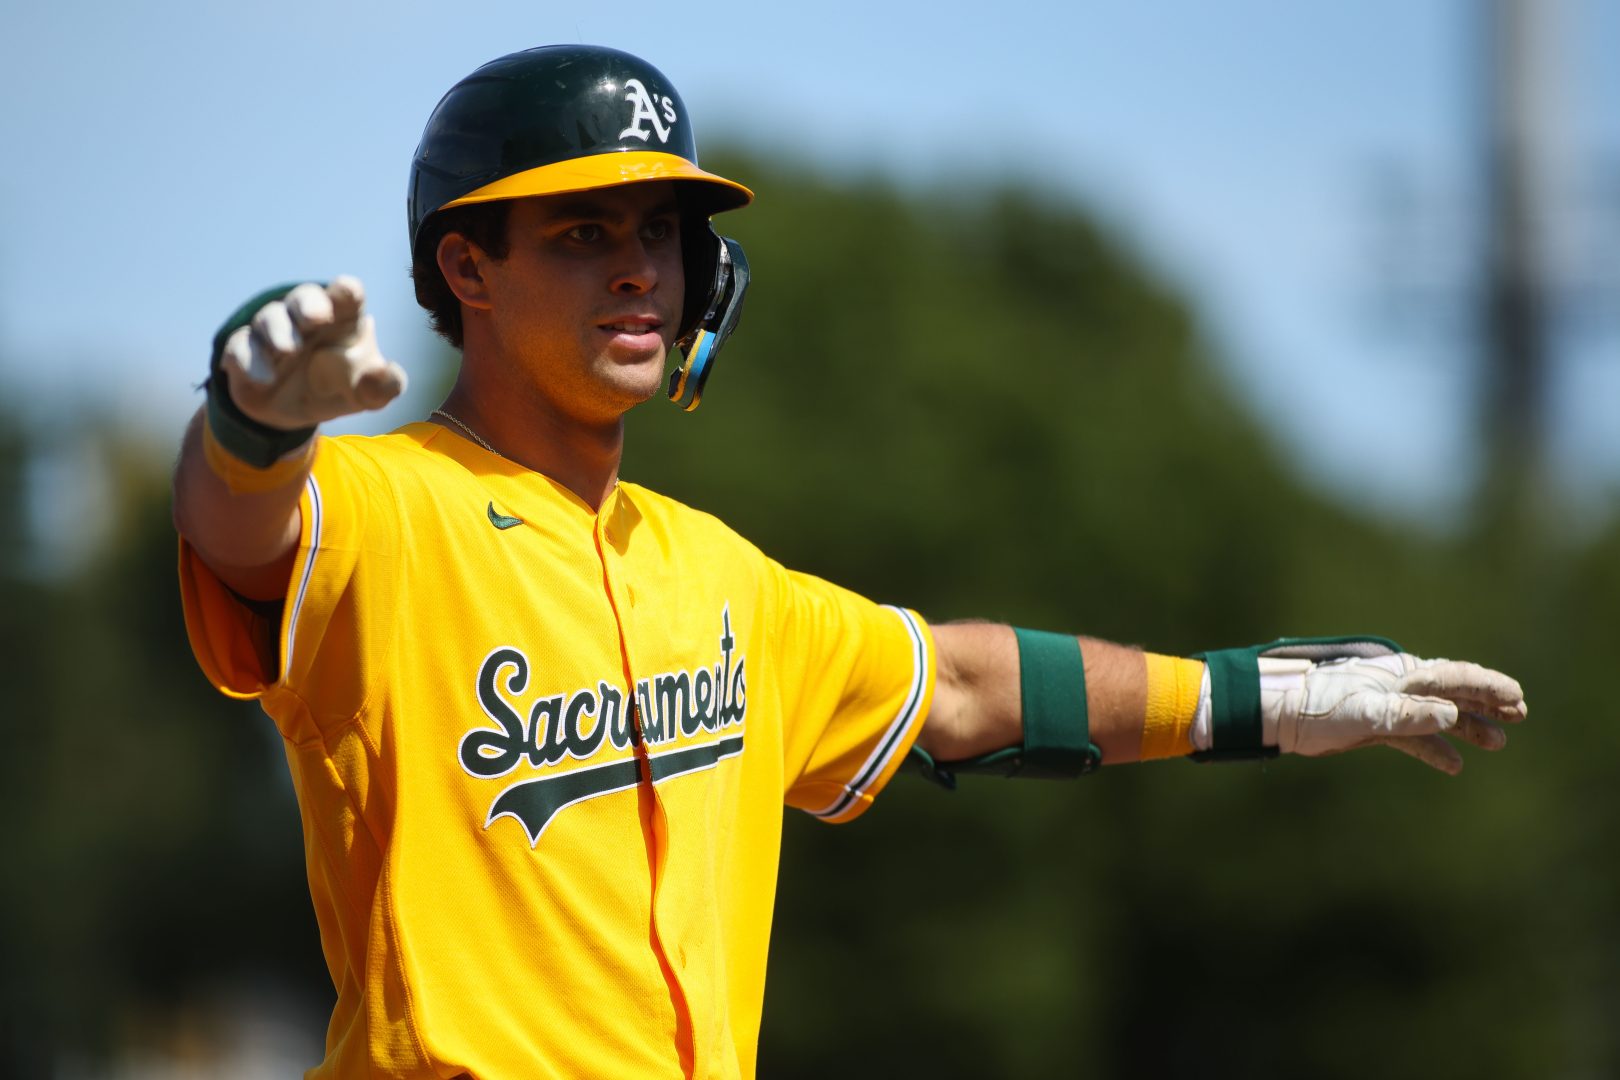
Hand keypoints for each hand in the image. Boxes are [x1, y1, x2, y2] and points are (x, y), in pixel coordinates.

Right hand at [218, 276, 406, 430]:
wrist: (297, 413)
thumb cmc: (340, 387)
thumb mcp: (369, 393)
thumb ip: (384, 385)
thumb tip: (389, 374)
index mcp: (342, 318)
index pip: (346, 293)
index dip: (346, 290)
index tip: (348, 293)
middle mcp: (306, 318)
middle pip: (304, 296)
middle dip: (308, 304)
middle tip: (316, 318)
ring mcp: (273, 332)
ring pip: (269, 318)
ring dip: (278, 331)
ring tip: (287, 351)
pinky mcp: (245, 351)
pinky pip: (240, 346)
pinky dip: (249, 360)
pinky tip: (263, 379)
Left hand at [1263, 653, 1526, 774]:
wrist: (1282, 714)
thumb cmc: (1321, 706)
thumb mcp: (1366, 711)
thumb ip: (1408, 713)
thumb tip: (1452, 713)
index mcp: (1401, 675)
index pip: (1454, 676)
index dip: (1487, 685)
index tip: (1517, 695)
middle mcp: (1399, 687)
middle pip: (1453, 693)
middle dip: (1487, 703)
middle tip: (1520, 714)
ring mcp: (1388, 706)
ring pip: (1437, 716)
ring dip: (1468, 728)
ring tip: (1498, 743)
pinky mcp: (1374, 726)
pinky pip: (1414, 737)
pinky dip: (1434, 749)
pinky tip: (1454, 766)